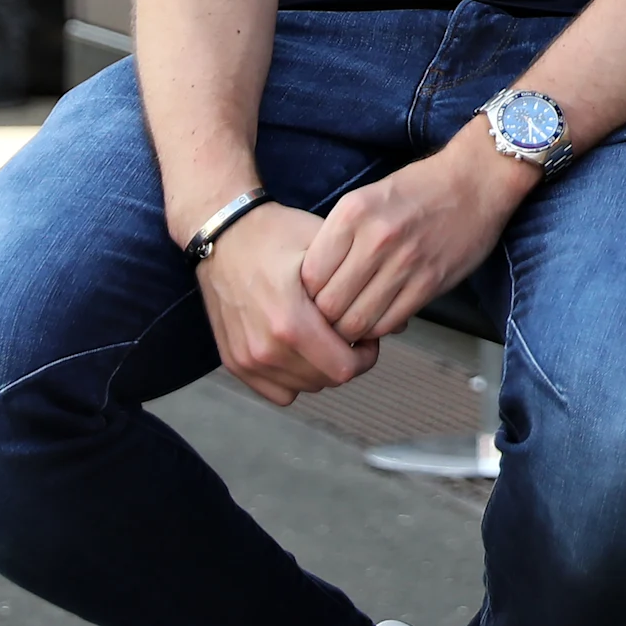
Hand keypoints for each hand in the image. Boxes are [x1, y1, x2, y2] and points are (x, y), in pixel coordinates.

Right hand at [198, 206, 375, 406]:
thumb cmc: (276, 235)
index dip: (365, 353)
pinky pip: (277, 391)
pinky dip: (292, 377)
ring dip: (320, 368)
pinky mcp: (233, 361)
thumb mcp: (327, 249)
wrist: (223, 235)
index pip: (344, 368)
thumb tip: (401, 324)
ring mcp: (247, 358)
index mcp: (291, 323)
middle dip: (346, 360)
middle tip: (348, 333)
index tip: (365, 331)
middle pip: (327, 380)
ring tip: (323, 336)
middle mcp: (266, 348)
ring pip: (304, 387)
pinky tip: (299, 349)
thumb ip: (364, 287)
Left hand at [302, 139, 531, 345]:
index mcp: (353, 213)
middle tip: (328, 319)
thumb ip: (340, 237)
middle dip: (324, 319)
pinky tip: (378, 318)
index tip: (311, 298)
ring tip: (351, 323)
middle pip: (329, 304)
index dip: (304, 295)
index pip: (308, 275)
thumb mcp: (367, 198)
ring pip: (357, 321)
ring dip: (351, 329)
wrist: (477, 180)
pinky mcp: (431, 281)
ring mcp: (406, 262)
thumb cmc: (421, 189)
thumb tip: (313, 283)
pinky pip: (389, 321)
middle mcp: (377, 237)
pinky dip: (378, 328)